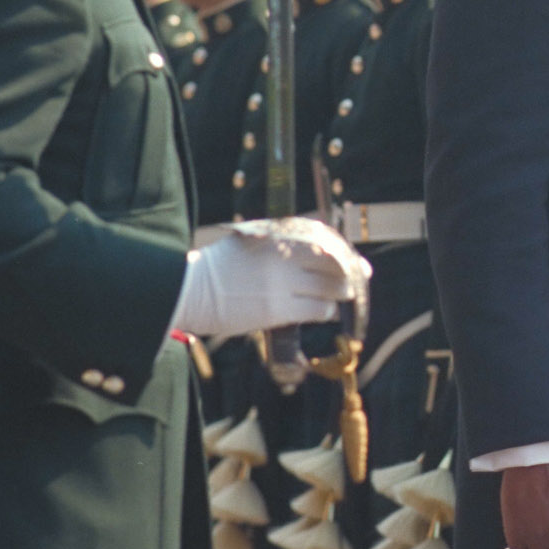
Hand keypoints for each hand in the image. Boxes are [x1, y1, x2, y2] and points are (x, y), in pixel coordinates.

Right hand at [171, 221, 367, 339]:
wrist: (189, 290)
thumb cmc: (218, 267)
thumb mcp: (250, 241)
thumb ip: (279, 242)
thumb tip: (314, 247)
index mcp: (276, 236)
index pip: (324, 239)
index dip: (344, 251)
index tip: (355, 258)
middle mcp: (283, 256)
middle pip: (332, 262)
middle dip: (351, 272)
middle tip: (360, 278)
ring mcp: (281, 283)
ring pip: (330, 287)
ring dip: (341, 292)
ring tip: (344, 295)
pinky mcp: (276, 309)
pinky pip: (316, 310)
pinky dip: (327, 311)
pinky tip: (328, 312)